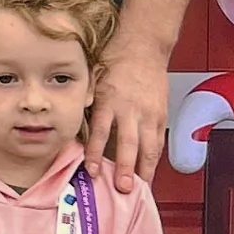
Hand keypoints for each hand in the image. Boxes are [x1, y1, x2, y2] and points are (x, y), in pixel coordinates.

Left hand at [86, 33, 168, 193]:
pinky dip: (155, 157)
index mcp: (108, 100)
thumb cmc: (113, 61)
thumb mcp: (92, 77)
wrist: (143, 45)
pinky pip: (158, 139)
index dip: (95, 152)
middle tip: (123, 188)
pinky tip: (151, 171)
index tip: (92, 170)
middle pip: (128, 143)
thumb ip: (85, 102)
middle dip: (126, 168)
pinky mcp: (161, 113)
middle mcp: (130, 108)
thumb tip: (71, 125)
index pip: (100, 131)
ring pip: (149, 146)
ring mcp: (149, 112)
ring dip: (145, 168)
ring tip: (141, 188)